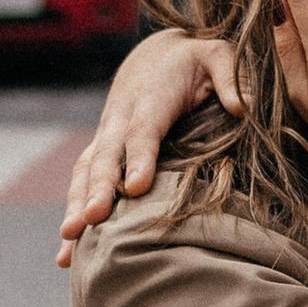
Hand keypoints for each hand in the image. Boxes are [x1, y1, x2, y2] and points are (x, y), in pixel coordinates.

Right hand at [57, 32, 237, 264]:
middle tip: (94, 220)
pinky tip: (66, 252)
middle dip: (99, 189)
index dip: (139, 157)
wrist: (154, 54)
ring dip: (77, 205)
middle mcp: (120, 118)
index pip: (143, 130)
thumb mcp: (218, 54)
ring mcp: (106, 136)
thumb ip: (230, 76)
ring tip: (71, 239)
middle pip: (107, 156)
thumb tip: (241, 108)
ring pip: (86, 172)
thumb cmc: (193, 59)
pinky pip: (82, 182)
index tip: (138, 187)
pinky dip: (73, 213)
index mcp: (150, 98)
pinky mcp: (102, 151)